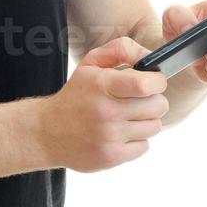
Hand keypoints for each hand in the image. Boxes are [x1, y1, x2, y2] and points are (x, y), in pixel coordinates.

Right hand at [38, 37, 168, 172]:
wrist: (47, 132)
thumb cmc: (76, 94)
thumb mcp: (91, 63)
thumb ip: (121, 50)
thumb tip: (149, 56)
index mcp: (102, 85)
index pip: (145, 85)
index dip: (158, 81)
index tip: (155, 81)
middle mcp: (106, 111)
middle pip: (158, 106)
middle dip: (154, 100)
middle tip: (140, 100)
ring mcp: (109, 136)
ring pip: (154, 126)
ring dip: (145, 121)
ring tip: (128, 117)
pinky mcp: (112, 156)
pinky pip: (145, 146)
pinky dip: (137, 139)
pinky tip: (121, 133)